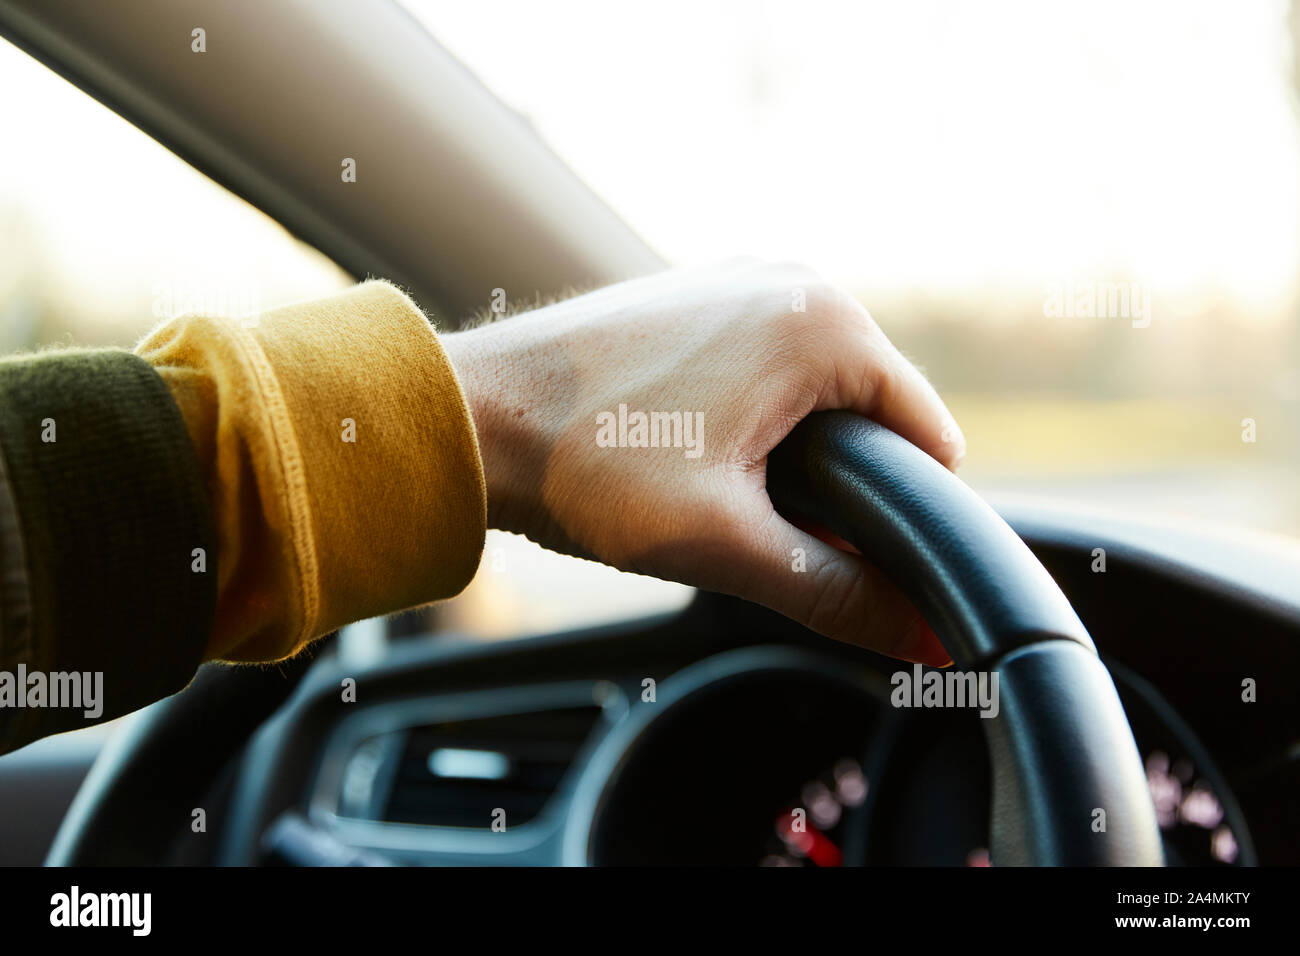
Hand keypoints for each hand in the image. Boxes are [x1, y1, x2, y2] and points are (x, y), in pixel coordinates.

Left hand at [441, 260, 963, 664]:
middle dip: (844, 483)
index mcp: (825, 325)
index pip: (929, 436)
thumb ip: (837, 592)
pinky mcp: (698, 297)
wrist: (470, 417)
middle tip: (760, 532)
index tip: (846, 558)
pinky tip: (694, 455)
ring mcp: (740, 281)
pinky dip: (756, 418)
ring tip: (717, 494)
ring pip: (818, 391)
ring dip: (795, 454)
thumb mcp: (727, 545)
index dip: (904, 514)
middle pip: (874, 412)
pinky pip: (766, 366)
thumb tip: (923, 636)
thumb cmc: (588, 467)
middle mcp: (792, 282)